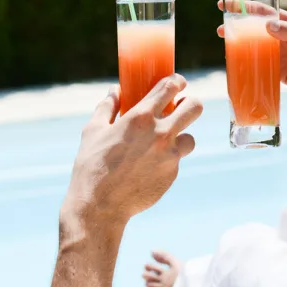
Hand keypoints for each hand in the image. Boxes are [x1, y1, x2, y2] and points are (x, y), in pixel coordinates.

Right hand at [63, 75, 202, 227]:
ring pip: (191, 138)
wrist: (100, 206)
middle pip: (194, 108)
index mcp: (140, 117)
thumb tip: (115, 91)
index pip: (170, 87)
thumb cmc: (92, 166)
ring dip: (181, 136)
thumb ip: (107, 107)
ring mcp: (169, 155)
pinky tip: (151, 165)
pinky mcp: (172, 173)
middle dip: (191, 103)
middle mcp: (160, 133)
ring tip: (165, 142)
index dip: (177, 81)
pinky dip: (168, 159)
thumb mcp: (93, 131)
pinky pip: (177, 160)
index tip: (178, 82)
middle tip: (181, 107)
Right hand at [217, 1, 286, 109]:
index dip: (245, 7)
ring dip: (239, 46)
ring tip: (224, 46)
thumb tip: (266, 25)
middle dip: (237, 26)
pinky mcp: (279, 72)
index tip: (228, 4)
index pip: (265, 13)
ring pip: (255, 48)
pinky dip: (247, 65)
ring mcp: (280, 55)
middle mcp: (284, 38)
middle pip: (256, 29)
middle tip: (219, 28)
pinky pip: (259, 66)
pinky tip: (236, 65)